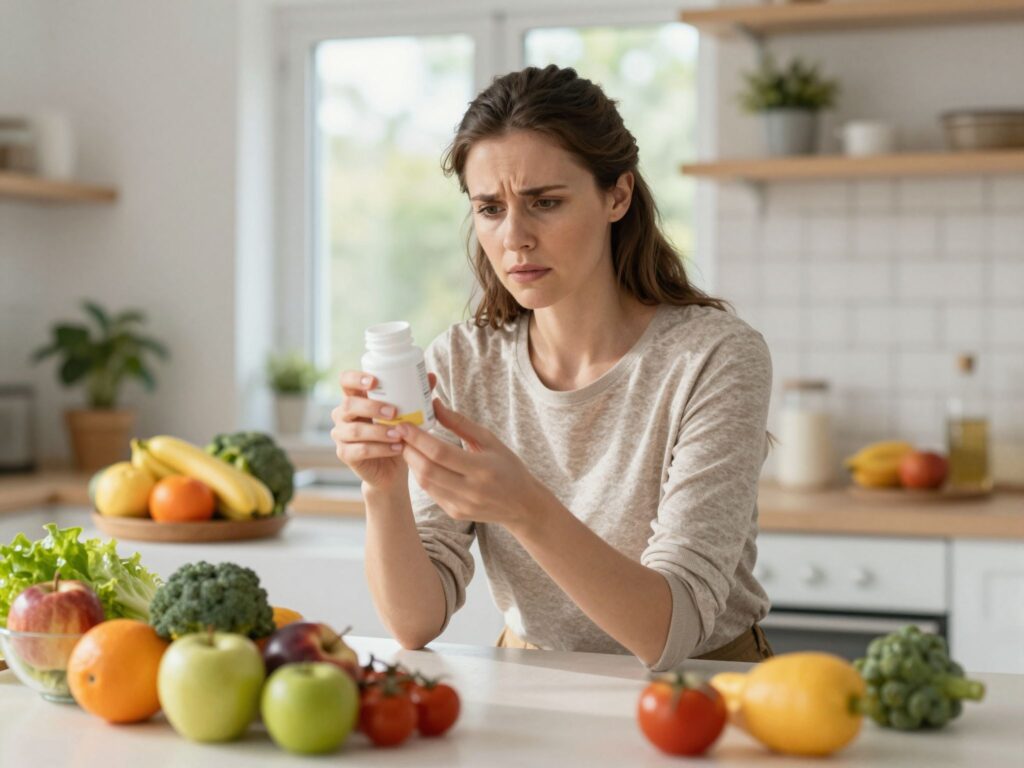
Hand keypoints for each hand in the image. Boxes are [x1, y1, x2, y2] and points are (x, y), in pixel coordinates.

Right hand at [331, 370, 436, 491]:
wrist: (391, 469)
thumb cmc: (395, 434)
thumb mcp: (405, 414)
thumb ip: (415, 395)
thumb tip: (431, 377)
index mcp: (355, 398)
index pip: (345, 381)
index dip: (356, 378)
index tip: (375, 381)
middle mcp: (343, 415)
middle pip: (348, 405)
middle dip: (371, 407)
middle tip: (394, 412)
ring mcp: (341, 435)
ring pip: (355, 430)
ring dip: (379, 431)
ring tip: (399, 434)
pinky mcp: (345, 454)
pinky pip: (360, 450)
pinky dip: (381, 449)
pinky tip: (397, 448)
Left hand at [396, 399, 544, 532]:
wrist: (522, 505)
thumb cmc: (508, 467)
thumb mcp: (490, 440)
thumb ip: (460, 423)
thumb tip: (434, 404)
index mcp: (483, 468)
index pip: (440, 452)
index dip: (418, 438)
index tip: (404, 425)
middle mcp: (472, 490)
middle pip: (428, 469)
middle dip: (409, 450)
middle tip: (399, 434)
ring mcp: (462, 505)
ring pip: (425, 483)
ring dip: (412, 463)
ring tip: (407, 446)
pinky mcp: (455, 513)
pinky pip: (431, 493)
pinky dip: (422, 475)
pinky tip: (420, 462)